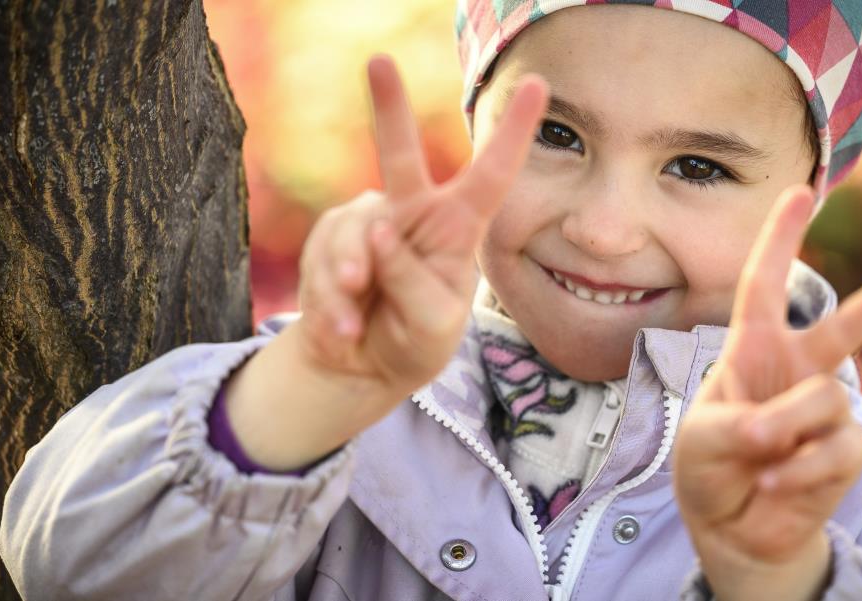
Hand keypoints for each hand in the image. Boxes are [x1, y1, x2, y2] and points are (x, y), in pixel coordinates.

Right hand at [291, 55, 547, 396]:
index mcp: (457, 229)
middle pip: (400, 156)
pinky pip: (324, 260)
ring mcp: (367, 224)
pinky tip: (342, 328)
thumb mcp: (432, 325)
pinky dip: (330, 301)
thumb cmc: (414, 341)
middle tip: (378, 61)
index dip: (513, 132)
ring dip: (350, 281)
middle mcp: (412, 214)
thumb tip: (379, 232)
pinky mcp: (329, 240)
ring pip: (354, 234)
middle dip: (388, 108)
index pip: (491, 176)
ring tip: (354, 324)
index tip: (537, 86)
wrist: (360, 366)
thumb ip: (413, 282)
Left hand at [671, 185, 861, 599]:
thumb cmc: (709, 468)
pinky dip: (798, 472)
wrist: (735, 528)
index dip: (779, 240)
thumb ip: (741, 425)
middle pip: (840, 329)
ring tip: (761, 459)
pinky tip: (774, 486)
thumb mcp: (702, 439)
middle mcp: (795, 371)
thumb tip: (789, 430)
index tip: (800, 192)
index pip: (763, 286)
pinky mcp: (844, 450)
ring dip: (786, 433)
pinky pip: (832, 450)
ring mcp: (824, 411)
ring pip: (825, 402)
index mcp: (753, 349)